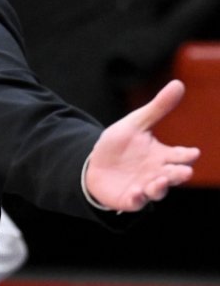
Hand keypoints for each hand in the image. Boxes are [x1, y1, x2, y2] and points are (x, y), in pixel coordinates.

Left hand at [85, 80, 199, 211]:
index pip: (180, 155)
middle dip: (179, 174)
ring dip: (160, 187)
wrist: (94, 165)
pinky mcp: (130, 198)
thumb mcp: (135, 124)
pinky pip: (136, 201)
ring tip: (159, 182)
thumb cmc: (119, 145)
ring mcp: (145, 187)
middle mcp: (158, 173)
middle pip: (174, 175)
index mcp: (162, 155)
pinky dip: (138, 198)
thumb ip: (157, 108)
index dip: (187, 154)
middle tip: (184, 171)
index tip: (192, 153)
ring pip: (158, 190)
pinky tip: (136, 192)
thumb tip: (179, 84)